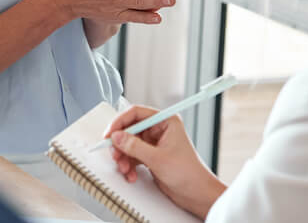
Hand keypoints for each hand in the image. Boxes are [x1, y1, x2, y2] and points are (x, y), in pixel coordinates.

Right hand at [104, 105, 226, 219]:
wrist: (196, 194)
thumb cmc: (188, 173)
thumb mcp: (158, 159)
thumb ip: (135, 147)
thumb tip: (117, 136)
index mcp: (165, 121)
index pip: (137, 113)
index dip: (121, 122)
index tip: (110, 133)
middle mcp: (159, 129)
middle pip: (130, 129)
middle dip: (121, 144)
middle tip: (115, 154)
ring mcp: (154, 143)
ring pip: (129, 144)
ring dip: (124, 157)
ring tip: (125, 168)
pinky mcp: (151, 156)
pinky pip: (133, 155)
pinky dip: (129, 165)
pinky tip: (131, 174)